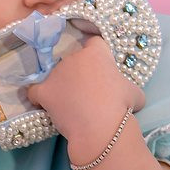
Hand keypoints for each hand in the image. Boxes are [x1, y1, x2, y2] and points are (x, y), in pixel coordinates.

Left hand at [27, 36, 145, 161]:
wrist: (100, 127)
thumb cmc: (121, 107)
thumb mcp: (135, 93)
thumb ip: (128, 87)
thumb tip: (130, 96)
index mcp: (96, 53)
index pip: (94, 43)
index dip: (96, 54)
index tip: (99, 67)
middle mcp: (73, 57)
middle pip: (73, 60)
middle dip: (78, 72)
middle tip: (87, 91)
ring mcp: (56, 73)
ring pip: (54, 75)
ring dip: (60, 84)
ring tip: (68, 102)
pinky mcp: (44, 90)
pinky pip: (35, 90)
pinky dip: (39, 97)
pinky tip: (45, 104)